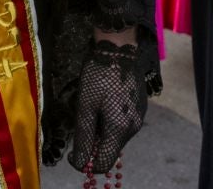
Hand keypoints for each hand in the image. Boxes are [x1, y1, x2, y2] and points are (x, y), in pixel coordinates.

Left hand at [68, 34, 147, 174]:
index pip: (103, 164)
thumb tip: (80, 162)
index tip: (72, 152)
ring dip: (102, 132)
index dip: (85, 162)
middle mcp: (134, 128)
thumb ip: (84, 137)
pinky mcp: (141, 108)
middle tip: (82, 120)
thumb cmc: (98, 75)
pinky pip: (123, 125)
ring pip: (116, 138)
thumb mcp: (85, 106)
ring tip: (93, 107)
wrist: (119, 49)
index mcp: (120, 129)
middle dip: (93, 144)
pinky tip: (104, 102)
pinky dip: (111, 123)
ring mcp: (140, 118)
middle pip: (110, 151)